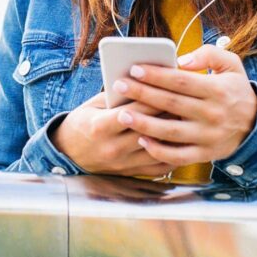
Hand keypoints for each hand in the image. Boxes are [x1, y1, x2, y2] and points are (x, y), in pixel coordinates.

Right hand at [51, 90, 178, 176]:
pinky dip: (172, 153)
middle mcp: (112, 148)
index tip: (167, 85)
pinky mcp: (131, 174)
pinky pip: (158, 167)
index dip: (151, 97)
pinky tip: (183, 141)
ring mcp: (122, 164)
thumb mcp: (94, 105)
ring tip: (187, 119)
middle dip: (167, 114)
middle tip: (185, 100)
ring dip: (174, 134)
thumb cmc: (84, 121)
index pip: (132, 111)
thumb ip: (118, 96)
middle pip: (148, 130)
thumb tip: (146, 83)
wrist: (69, 153)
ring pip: (157, 149)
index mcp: (99, 127)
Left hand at [111, 45, 256, 165]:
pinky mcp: (205, 154)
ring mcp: (208, 137)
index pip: (181, 81)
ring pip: (171, 132)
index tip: (134, 68)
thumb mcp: (232, 65)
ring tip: (122, 114)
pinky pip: (178, 156)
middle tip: (118, 86)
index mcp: (217, 90)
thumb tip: (181, 60)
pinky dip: (159, 151)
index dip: (156, 75)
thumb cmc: (235, 90)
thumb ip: (209, 54)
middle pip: (171, 104)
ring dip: (144, 124)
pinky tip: (141, 140)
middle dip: (142, 94)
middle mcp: (212, 114)